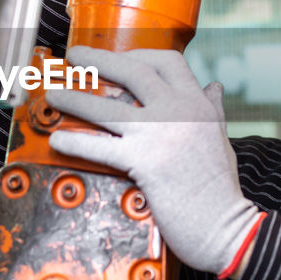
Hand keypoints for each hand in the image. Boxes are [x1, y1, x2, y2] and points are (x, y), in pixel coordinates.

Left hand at [46, 46, 264, 278]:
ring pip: (106, 107)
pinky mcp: (143, 162)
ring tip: (53, 95)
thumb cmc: (223, 188)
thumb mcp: (221, 138)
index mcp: (197, 103)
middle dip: (98, 59)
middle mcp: (177, 111)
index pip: (167, 61)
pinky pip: (99, 147)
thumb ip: (212, 110)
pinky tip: (57, 141)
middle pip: (132, 71)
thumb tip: (214, 87)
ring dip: (74, 98)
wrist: (227, 226)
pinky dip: (75, 143)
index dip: (139, 54)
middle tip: (74, 55)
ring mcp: (158, 134)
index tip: (120, 56)